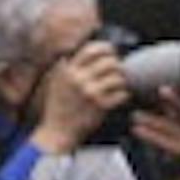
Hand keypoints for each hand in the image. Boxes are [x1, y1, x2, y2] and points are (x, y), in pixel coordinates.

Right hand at [31, 39, 128, 153]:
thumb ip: (65, 66)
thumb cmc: (58, 107)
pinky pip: (121, 94)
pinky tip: (119, 97)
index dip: (106, 48)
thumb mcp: (56, 82)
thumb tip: (72, 52)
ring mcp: (90, 93)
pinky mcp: (100, 107)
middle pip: (109, 62)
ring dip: (121, 81)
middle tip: (117, 71)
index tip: (111, 52)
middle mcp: (79, 79)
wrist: (57, 131)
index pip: (91, 50)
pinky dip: (123, 95)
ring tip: (118, 86)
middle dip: (117, 65)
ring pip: (117, 78)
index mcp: (68, 70)